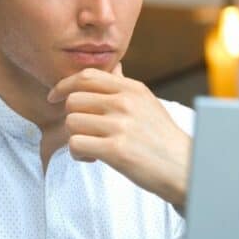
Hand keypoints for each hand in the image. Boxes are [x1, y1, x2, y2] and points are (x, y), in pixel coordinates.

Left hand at [47, 65, 190, 208]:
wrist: (184, 169)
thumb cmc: (162, 138)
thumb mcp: (147, 104)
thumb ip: (124, 87)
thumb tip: (113, 69)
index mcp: (132, 89)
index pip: (87, 76)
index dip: (64, 85)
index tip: (54, 97)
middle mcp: (125, 102)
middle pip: (73, 100)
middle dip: (73, 118)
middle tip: (87, 133)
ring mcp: (120, 125)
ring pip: (71, 122)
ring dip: (75, 138)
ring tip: (93, 148)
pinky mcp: (116, 149)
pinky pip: (75, 144)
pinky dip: (78, 154)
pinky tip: (93, 158)